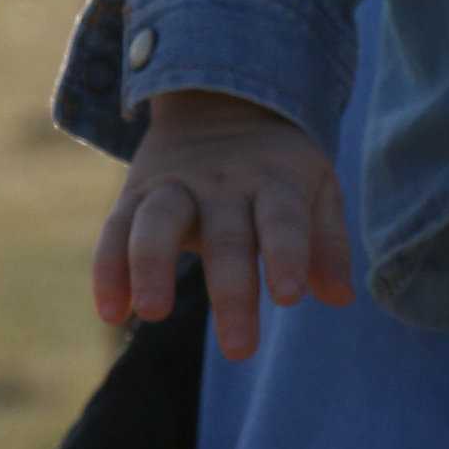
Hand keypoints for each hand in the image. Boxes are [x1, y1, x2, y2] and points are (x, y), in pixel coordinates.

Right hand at [92, 87, 353, 361]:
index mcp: (275, 180)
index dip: (288, 254)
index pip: (283, 218)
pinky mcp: (135, 194)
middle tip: (239, 349)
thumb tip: (340, 297)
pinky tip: (112, 311)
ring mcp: (175, 185)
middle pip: (226, 234)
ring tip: (152, 312)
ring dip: (152, 265)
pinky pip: (115, 230)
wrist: (220, 99)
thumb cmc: (278, 166)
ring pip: (157, 221)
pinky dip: (108, 269)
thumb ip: (327, 241)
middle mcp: (223, 183)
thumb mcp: (315, 187)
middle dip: (232, 291)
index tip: (290, 297)